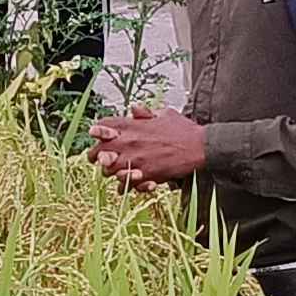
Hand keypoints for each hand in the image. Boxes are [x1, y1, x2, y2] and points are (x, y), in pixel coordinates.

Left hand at [86, 109, 210, 187]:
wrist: (199, 147)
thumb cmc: (184, 130)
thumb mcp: (164, 114)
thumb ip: (146, 113)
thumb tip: (134, 109)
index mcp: (132, 125)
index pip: (101, 126)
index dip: (98, 131)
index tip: (98, 136)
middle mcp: (129, 142)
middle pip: (97, 152)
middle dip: (96, 156)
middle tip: (101, 159)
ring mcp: (135, 160)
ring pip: (107, 171)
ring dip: (110, 171)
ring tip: (117, 171)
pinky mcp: (144, 175)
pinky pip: (125, 185)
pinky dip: (125, 186)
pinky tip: (130, 181)